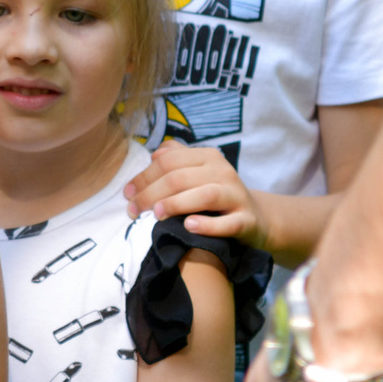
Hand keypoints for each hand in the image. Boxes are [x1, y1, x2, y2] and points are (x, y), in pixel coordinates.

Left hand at [125, 142, 268, 249]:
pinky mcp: (246, 220)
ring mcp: (237, 196)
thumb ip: (176, 159)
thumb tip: (154, 155)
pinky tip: (189, 227)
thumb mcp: (198, 173)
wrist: (256, 218)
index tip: (126, 194)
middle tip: (134, 210)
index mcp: (208, 157)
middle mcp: (223, 172)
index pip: (168, 162)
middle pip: (180, 178)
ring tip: (157, 214)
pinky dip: (207, 225)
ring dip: (176, 204)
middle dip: (151, 193)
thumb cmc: (217, 195)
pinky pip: (228, 223)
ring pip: (205, 195)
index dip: (144, 177)